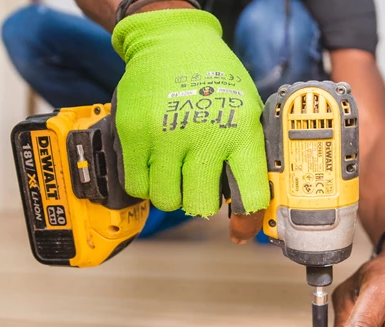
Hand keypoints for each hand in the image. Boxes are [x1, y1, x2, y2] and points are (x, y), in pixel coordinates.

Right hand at [111, 9, 268, 240]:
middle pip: (200, 206)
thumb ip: (249, 155)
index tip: (241, 228)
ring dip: (172, 193)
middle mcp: (205, 136)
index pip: (250, 194)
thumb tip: (251, 207)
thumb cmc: (215, 80)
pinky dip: (146, 183)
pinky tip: (156, 164)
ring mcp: (166, 136)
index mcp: (241, 132)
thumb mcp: (247, 111)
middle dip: (201, 202)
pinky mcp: (134, 134)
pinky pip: (137, 186)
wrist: (172, 41)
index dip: (247, 219)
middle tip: (199, 185)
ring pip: (167, 200)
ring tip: (176, 170)